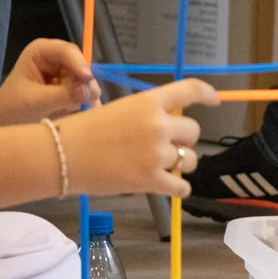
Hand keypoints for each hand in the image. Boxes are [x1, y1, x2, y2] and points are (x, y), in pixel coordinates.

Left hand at [0, 39, 101, 125]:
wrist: (6, 123)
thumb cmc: (12, 107)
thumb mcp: (35, 100)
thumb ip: (62, 95)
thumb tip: (88, 92)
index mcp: (42, 52)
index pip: (67, 51)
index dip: (79, 64)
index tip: (87, 79)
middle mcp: (59, 60)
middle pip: (82, 67)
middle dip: (83, 85)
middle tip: (83, 102)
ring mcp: (68, 75)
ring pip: (88, 83)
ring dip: (85, 98)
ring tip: (71, 111)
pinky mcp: (75, 89)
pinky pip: (89, 95)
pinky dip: (86, 105)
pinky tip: (76, 114)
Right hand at [55, 79, 219, 197]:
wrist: (61, 155)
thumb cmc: (84, 132)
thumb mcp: (118, 110)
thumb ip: (146, 115)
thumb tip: (169, 128)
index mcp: (148, 103)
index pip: (189, 90)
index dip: (207, 94)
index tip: (216, 101)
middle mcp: (158, 125)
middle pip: (193, 131)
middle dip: (183, 140)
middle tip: (165, 147)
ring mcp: (156, 153)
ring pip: (190, 159)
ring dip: (181, 163)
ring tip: (162, 166)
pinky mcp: (152, 179)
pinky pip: (182, 186)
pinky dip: (180, 188)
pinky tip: (171, 187)